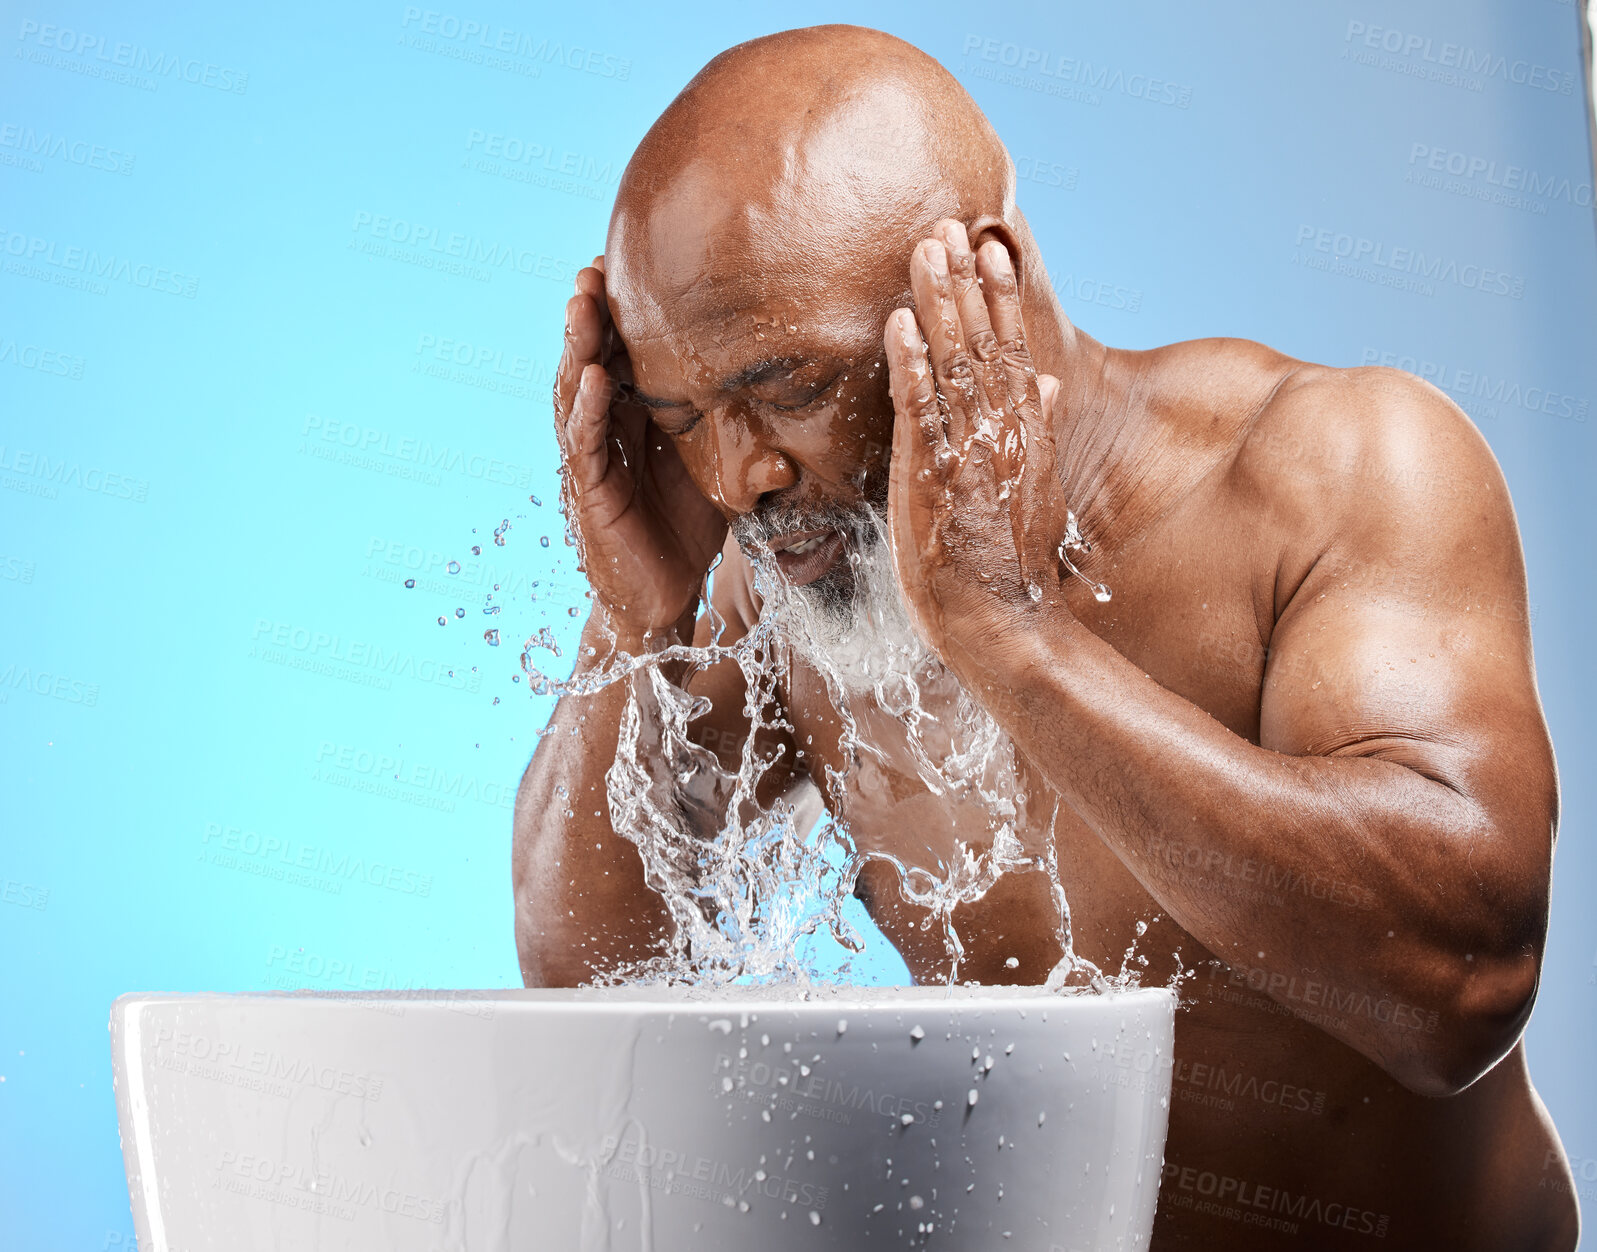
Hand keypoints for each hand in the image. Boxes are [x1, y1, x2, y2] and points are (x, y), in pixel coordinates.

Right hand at [554, 257, 726, 638]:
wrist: (665, 594)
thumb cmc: (688, 526)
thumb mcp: (718, 459)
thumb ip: (735, 417)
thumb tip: (790, 376)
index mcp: (632, 413)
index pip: (622, 349)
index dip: (623, 309)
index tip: (631, 259)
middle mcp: (605, 426)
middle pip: (591, 356)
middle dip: (592, 310)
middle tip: (596, 263)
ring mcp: (592, 457)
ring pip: (576, 390)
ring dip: (577, 345)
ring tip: (582, 300)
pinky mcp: (589, 492)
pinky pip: (584, 444)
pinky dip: (586, 409)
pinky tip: (592, 377)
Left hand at [882, 221, 1065, 661]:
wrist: (1006, 626)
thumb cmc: (1011, 569)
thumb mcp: (1037, 495)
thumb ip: (1038, 434)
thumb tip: (1047, 384)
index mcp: (1023, 435)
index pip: (1011, 350)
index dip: (999, 296)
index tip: (989, 245)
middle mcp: (1000, 435)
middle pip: (982, 344)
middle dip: (964, 282)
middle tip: (946, 225)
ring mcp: (968, 454)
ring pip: (953, 365)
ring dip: (939, 304)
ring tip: (925, 248)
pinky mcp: (933, 479)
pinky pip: (920, 412)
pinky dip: (910, 365)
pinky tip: (899, 323)